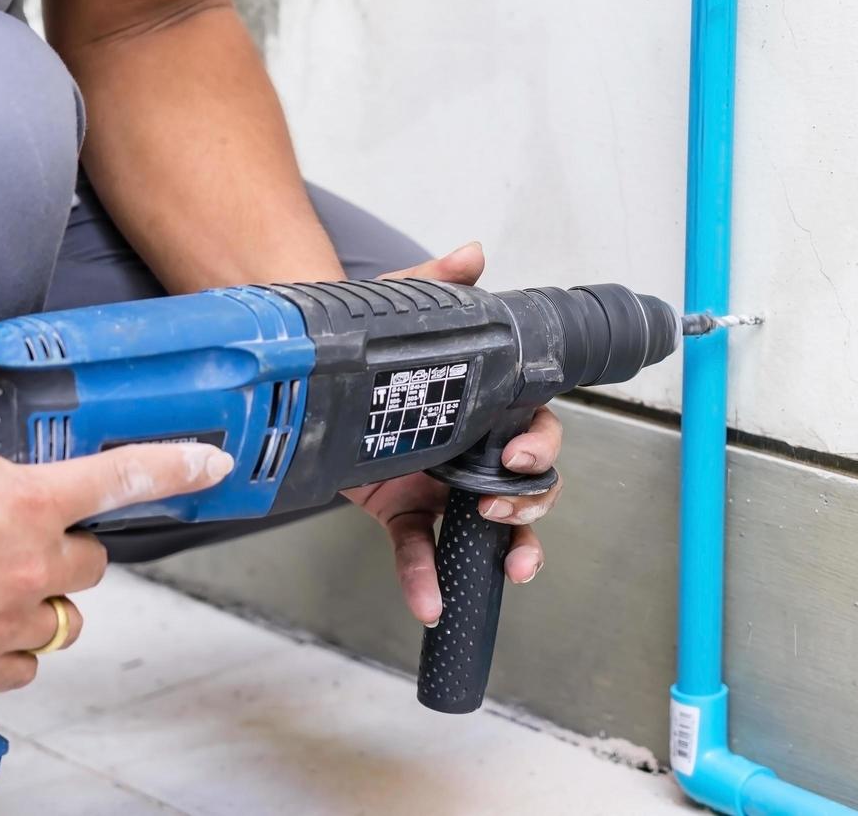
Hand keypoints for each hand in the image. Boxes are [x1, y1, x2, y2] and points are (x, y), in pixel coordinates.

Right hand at [0, 406, 233, 693]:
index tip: (209, 465)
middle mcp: (32, 563)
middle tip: (25, 542)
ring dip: (42, 604)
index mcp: (29, 500)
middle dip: (69, 551)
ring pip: (64, 618)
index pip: (126, 478)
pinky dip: (9, 652)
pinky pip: (25, 665)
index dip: (177, 468)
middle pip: (95, 562)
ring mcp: (8, 620)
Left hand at [340, 242, 565, 625]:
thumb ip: (438, 283)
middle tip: (503, 507)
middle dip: (531, 503)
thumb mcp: (406, 307)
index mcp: (486, 403)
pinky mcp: (404, 510)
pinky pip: (423, 549)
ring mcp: (443, 483)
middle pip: (527, 484)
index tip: (518, 452)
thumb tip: (471, 255)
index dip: (538, 444)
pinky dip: (427, 578)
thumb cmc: (377, 343)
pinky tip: (430, 602)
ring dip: (507, 550)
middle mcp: (473, 446)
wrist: (319, 372)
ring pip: (491, 526)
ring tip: (509, 568)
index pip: (534, 426)